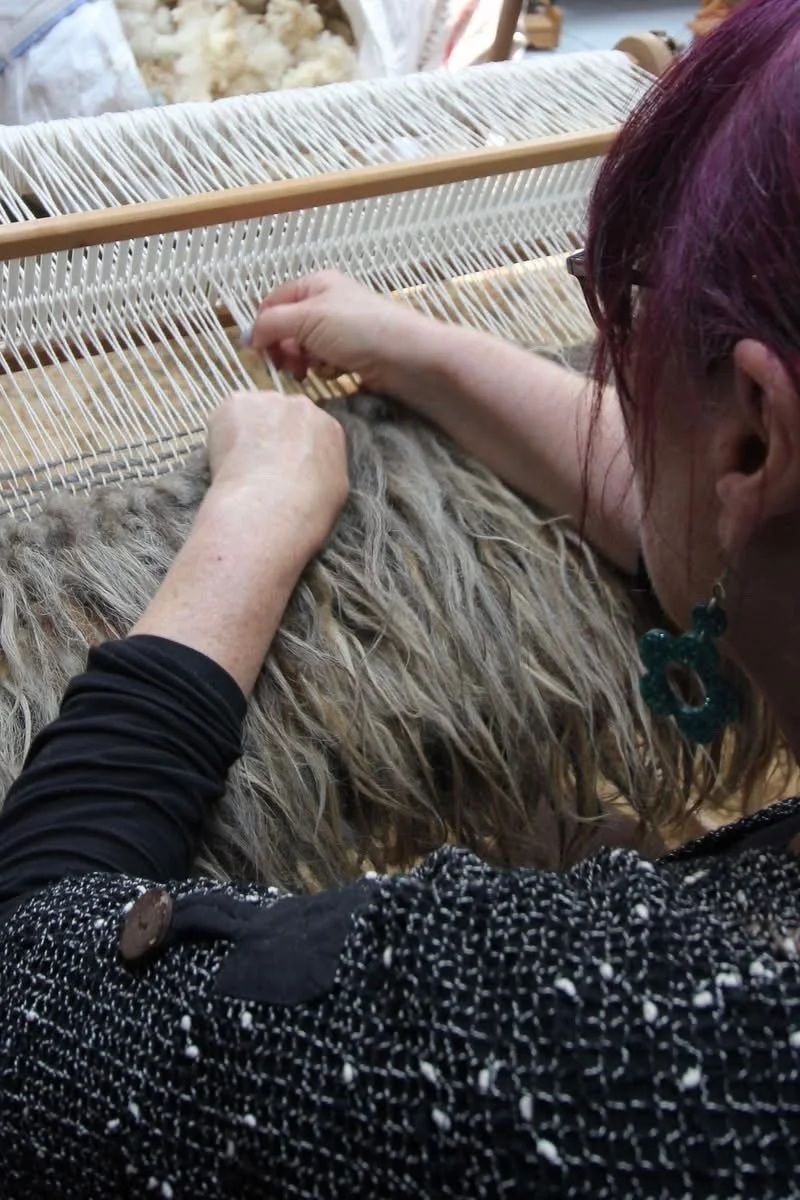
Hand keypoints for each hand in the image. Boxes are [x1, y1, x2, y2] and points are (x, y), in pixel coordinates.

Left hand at [206, 389, 348, 555]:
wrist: (270, 508)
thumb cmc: (308, 509)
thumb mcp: (334, 491)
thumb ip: (323, 468)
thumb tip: (309, 469)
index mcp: (329, 428)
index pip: (309, 430)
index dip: (292, 448)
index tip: (281, 465)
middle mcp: (302, 406)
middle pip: (281, 415)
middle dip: (270, 435)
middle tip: (258, 465)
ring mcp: (268, 401)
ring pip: (253, 413)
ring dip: (246, 432)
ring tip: (238, 466)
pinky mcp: (237, 403)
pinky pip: (227, 416)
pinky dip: (222, 435)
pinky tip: (225, 460)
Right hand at [250, 270, 424, 393]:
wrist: (408, 357)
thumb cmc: (359, 329)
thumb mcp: (307, 318)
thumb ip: (271, 323)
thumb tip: (247, 336)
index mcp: (315, 285)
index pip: (274, 303)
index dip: (263, 327)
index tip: (260, 352)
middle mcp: (328, 304)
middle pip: (288, 328)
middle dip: (284, 348)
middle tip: (288, 365)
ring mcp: (342, 330)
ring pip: (305, 348)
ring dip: (303, 361)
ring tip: (310, 371)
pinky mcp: (353, 355)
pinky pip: (325, 362)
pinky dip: (324, 369)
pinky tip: (334, 373)